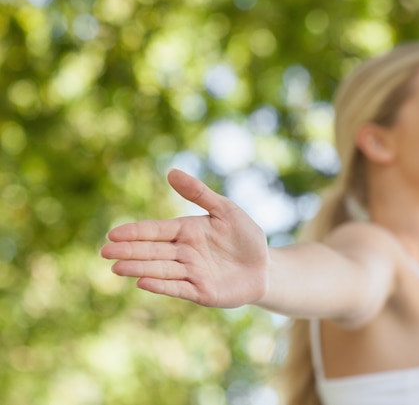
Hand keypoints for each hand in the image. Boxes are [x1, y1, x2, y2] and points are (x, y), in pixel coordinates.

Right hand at [100, 169, 268, 307]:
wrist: (266, 266)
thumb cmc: (245, 236)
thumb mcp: (225, 209)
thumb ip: (199, 193)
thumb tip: (171, 172)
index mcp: (187, 231)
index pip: (155, 230)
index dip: (135, 232)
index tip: (113, 234)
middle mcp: (184, 253)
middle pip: (152, 251)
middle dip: (129, 252)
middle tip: (105, 252)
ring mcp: (191, 273)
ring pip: (161, 269)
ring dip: (139, 268)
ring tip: (117, 268)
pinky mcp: (201, 292)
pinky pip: (178, 287)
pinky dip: (161, 285)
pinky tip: (143, 282)